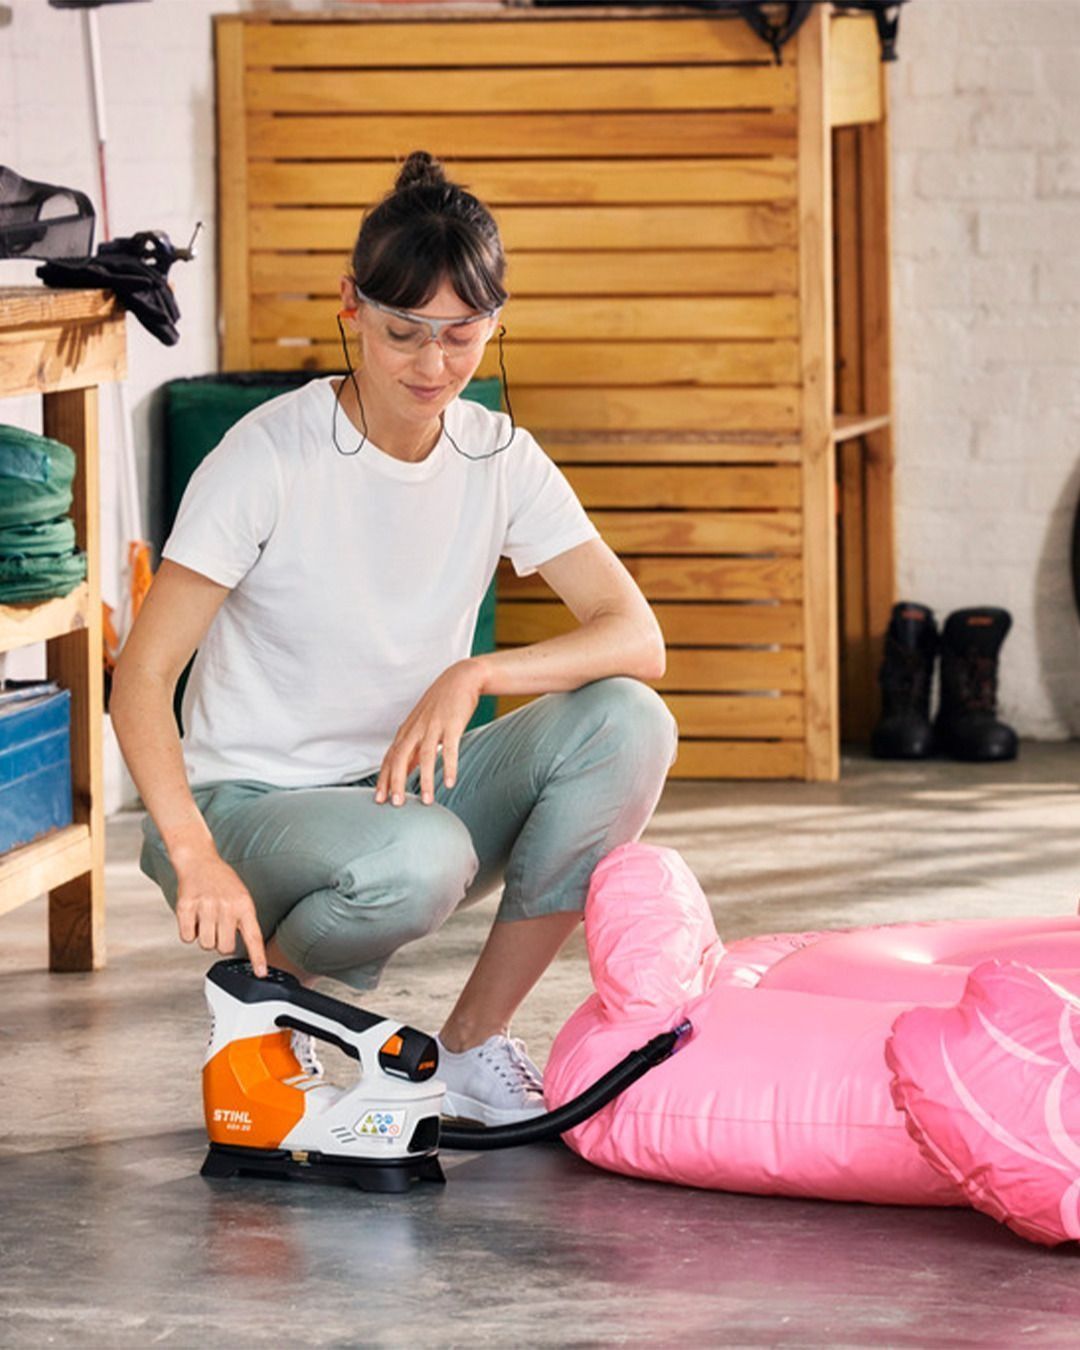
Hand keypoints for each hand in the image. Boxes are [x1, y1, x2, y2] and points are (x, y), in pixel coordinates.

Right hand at [174, 850, 267, 975]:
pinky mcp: (185, 908)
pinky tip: (194, 917)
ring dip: (206, 937)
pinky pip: (187, 938)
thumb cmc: (222, 881)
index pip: (253, 936)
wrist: (199, 860)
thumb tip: (246, 948)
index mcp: (243, 905)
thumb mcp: (241, 897)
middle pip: (225, 948)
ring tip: (207, 919)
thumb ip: (244, 920)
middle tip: (220, 926)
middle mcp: (225, 906)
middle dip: (222, 942)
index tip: (261, 973)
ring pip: (206, 945)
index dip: (258, 957)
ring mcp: (205, 907)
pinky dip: (190, 932)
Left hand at [375, 658, 485, 805]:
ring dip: (425, 780)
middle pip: (401, 758)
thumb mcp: (422, 725)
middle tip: (396, 804)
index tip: (380, 799)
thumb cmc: (441, 704)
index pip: (391, 758)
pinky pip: (450, 749)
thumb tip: (406, 771)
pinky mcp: (452, 724)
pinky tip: (450, 783)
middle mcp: (417, 729)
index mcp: (408, 730)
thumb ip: (414, 748)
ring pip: (425, 756)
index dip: (384, 779)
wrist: (461, 678)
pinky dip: (449, 766)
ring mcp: (434, 726)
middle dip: (397, 782)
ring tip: (426, 801)